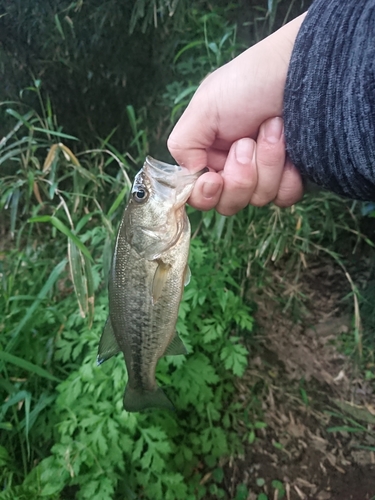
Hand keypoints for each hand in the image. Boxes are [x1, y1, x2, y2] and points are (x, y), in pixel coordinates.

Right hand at [168, 14, 305, 214]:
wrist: (300, 69)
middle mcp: (234, 169)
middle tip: (247, 141)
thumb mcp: (204, 106)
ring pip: (258, 199)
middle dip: (240, 175)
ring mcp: (264, 175)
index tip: (214, 178)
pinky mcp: (291, 176)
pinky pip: (284, 197)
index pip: (199, 196)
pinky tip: (291, 148)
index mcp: (209, 155)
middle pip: (228, 203)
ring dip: (266, 163)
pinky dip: (287, 175)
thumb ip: (183, 144)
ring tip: (273, 128)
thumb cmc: (249, 82)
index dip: (205, 194)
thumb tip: (189, 177)